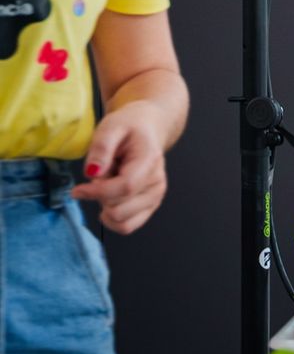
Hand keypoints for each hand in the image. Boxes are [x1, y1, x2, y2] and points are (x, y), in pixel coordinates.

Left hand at [71, 102, 169, 234]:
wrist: (148, 129)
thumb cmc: (130, 127)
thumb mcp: (111, 127)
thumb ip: (101, 149)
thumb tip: (92, 174)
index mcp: (149, 162)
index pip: (125, 187)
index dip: (97, 192)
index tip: (77, 190)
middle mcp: (157, 184)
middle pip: (120, 209)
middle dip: (101, 197)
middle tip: (100, 177)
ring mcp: (156, 197)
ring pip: (123, 221)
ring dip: (106, 207)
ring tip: (108, 186)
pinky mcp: (150, 206)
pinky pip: (127, 226)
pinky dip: (112, 217)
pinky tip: (110, 199)